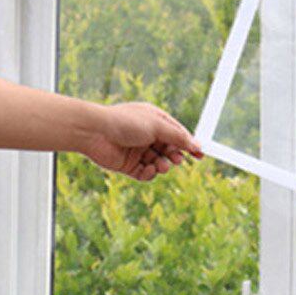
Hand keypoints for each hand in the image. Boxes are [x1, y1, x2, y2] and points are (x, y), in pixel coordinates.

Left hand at [82, 102, 203, 181]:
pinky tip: (150, 170)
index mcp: (154, 121)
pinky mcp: (128, 165)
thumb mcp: (157, 126)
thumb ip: (178, 137)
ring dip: (163, 166)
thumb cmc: (125, 122)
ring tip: (161, 165)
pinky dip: (150, 174)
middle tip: (177, 160)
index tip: (200, 156)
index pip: (177, 134)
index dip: (189, 145)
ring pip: (159, 163)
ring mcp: (138, 151)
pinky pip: (146, 173)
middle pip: (169, 150)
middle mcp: (147, 136)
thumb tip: (197, 145)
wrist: (94, 132)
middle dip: (175, 156)